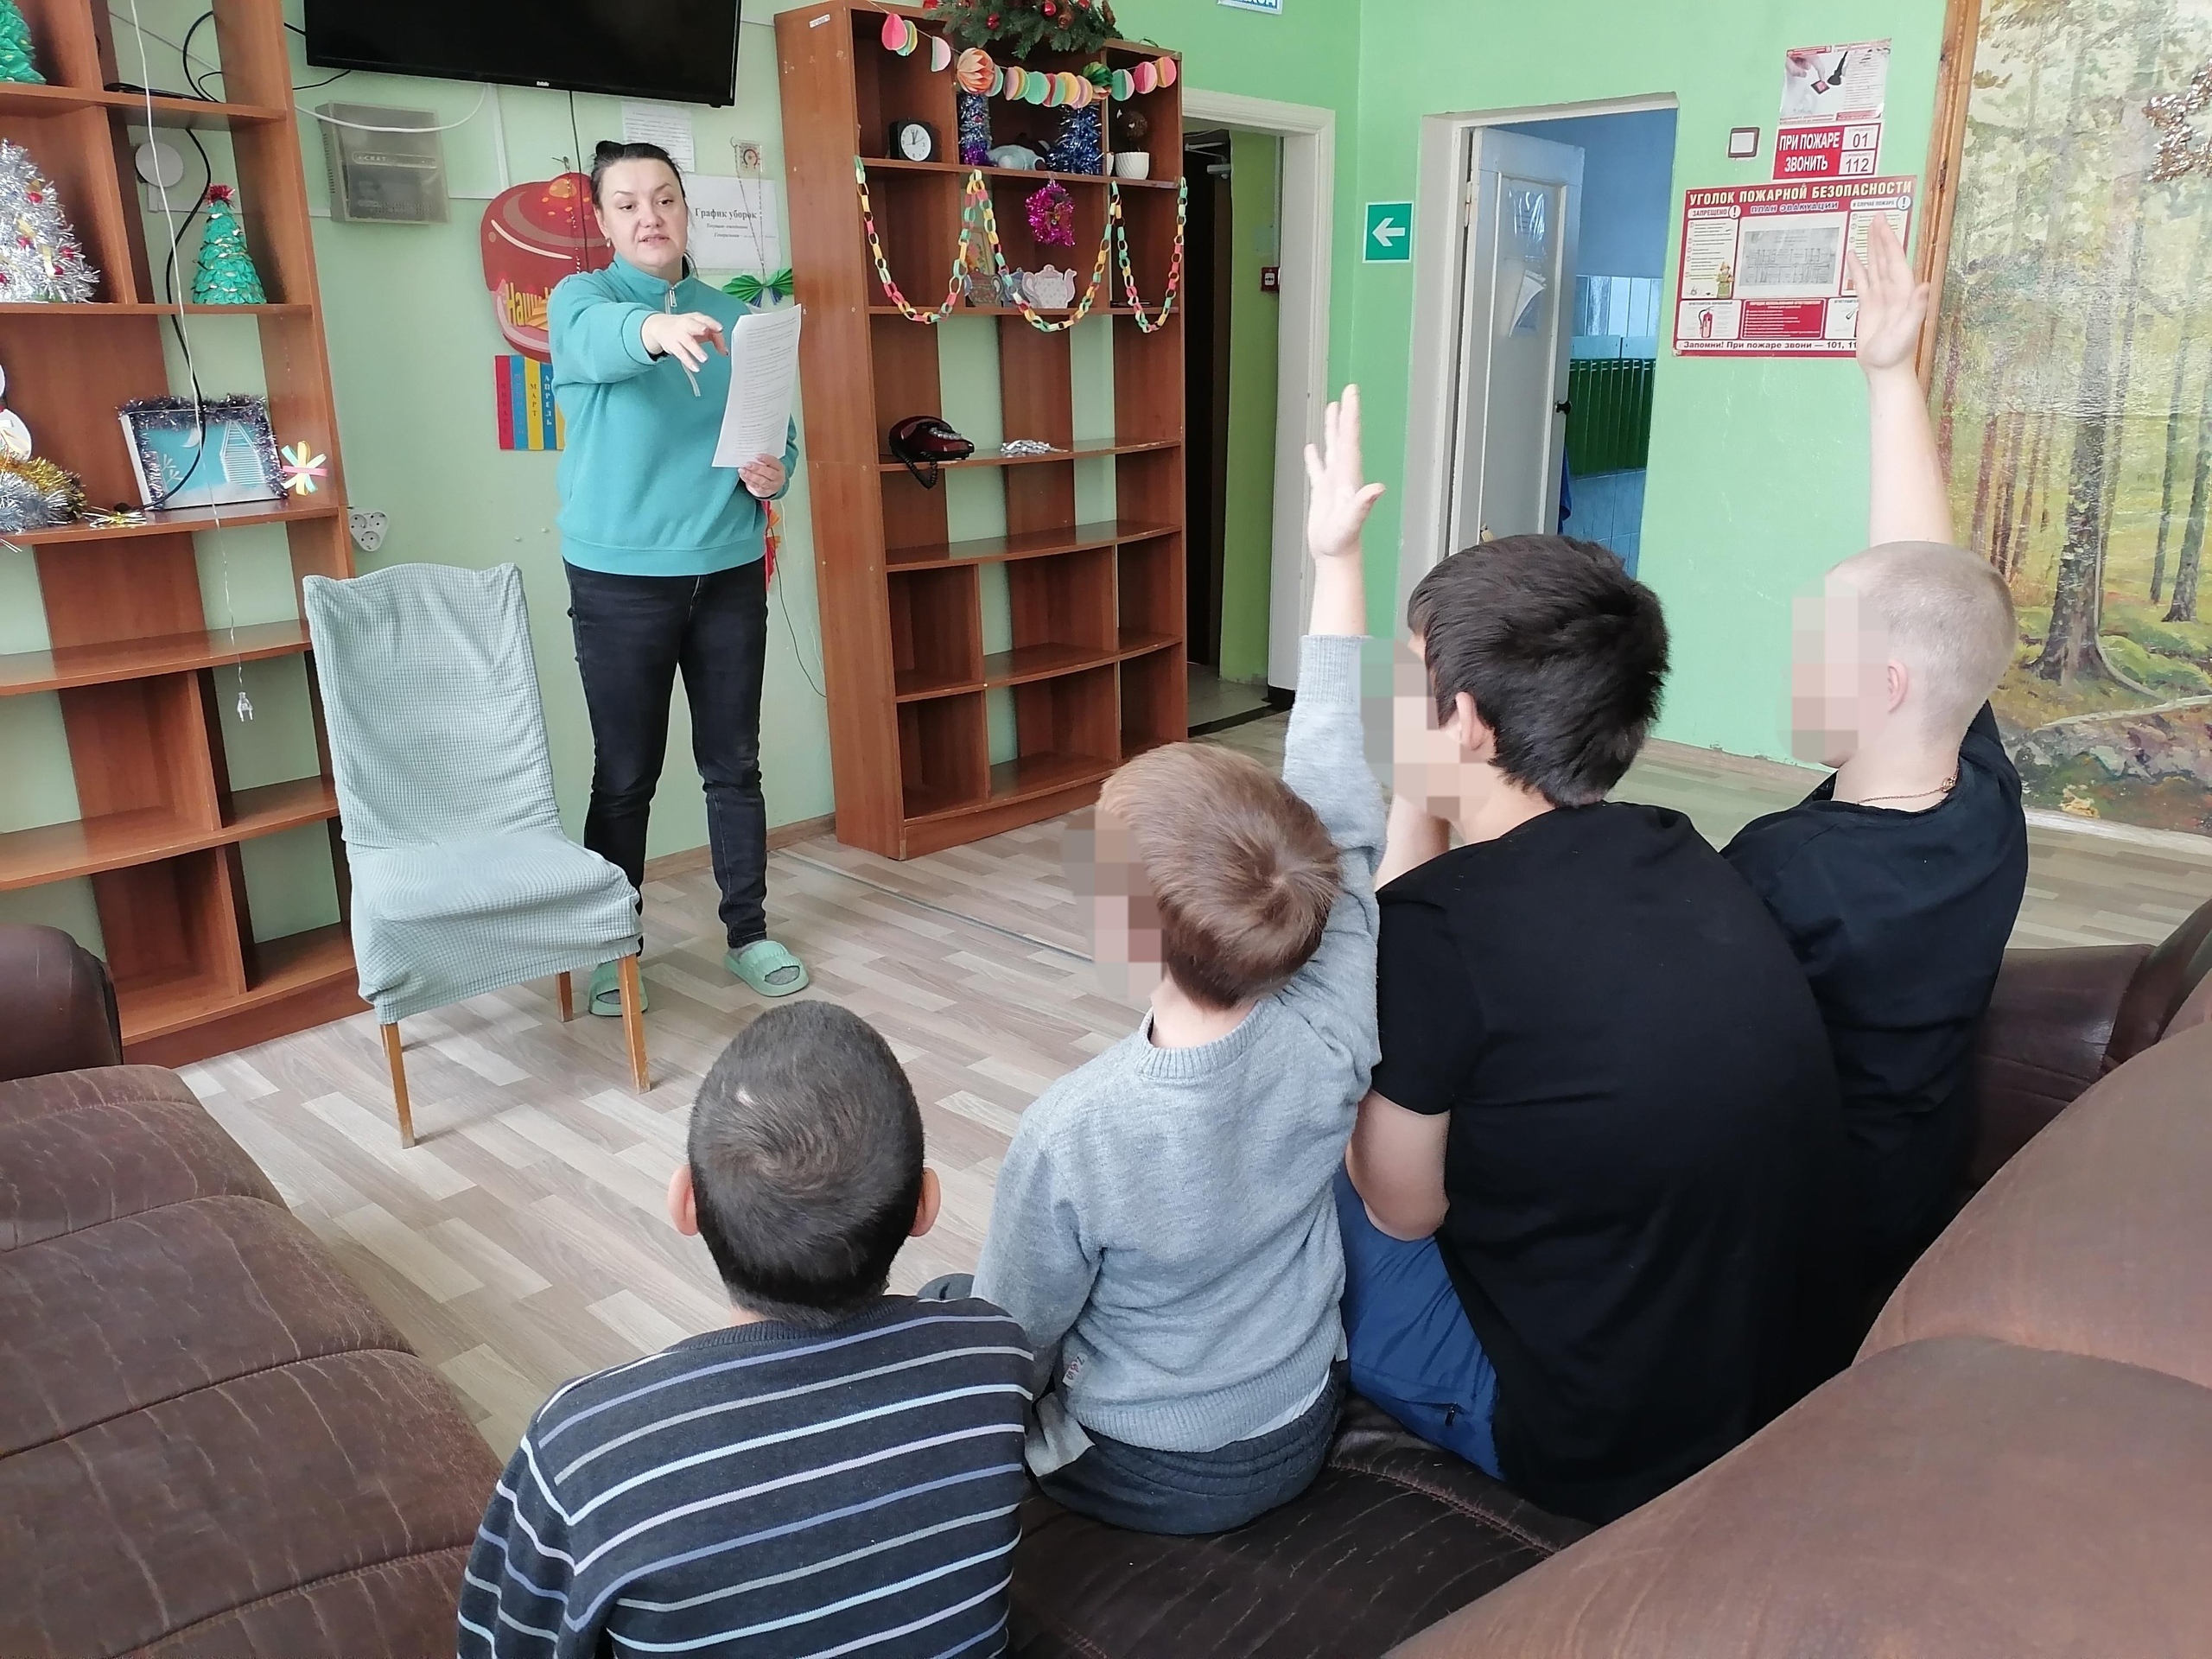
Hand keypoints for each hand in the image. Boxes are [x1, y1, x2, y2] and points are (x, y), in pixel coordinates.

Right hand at [640, 311, 726, 369]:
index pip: (705, 319)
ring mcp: (679, 335)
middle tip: (706, 332)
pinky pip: (681, 354)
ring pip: (687, 342)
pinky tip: (695, 367)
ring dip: (696, 350)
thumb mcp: (701, 328)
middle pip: (693, 325)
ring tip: (704, 359)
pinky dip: (688, 361)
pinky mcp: (673, 346)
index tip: (720, 329)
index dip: (712, 323)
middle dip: (699, 328)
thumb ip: (715, 337)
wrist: (661, 327)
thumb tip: (724, 350)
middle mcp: (686, 324)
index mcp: (696, 318)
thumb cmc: (686, 328)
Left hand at [739, 454, 785, 497]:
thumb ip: (763, 460)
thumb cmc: (769, 471)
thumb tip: (751, 456)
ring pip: (762, 481)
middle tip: (747, 464)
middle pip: (769, 473)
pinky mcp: (764, 492)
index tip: (756, 456)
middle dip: (757, 468)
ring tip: (742, 470)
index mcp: (780, 468)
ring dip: (751, 475)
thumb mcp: (769, 464)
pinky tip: (743, 475)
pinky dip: (748, 480)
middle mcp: (778, 478)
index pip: (774, 462)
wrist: (772, 485)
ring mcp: (772, 486)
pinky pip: (755, 486)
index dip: (766, 459)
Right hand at [1304, 384, 1385, 563]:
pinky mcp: (1323, 494)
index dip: (1350, 415)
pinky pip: (1318, 470)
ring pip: (1332, 449)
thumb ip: (1364, 503)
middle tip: (1348, 391)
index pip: (1350, 438)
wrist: (1336, 556)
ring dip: (1332, 429)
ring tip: (1331, 409)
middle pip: (1344, 437)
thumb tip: (1377, 488)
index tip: (1351, 394)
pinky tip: (1311, 449)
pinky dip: (1314, 458)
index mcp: (1349, 476)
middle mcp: (1343, 476)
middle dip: (1345, 414)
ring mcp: (1333, 484)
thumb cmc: (1343, 541)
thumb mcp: (1352, 520)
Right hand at [1848, 216, 1925, 376]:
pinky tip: (1852, 257)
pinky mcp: (1868, 306)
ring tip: (1865, 229)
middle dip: (1881, 237)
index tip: (1883, 223)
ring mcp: (1880, 297)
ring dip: (1871, 248)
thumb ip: (1916, 308)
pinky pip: (1862, 282)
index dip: (1889, 241)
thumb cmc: (1896, 352)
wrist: (1884, 369)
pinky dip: (1857, 268)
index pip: (1895, 260)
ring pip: (1875, 266)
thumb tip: (1925, 285)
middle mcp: (1893, 290)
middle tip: (1875, 216)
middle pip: (1886, 257)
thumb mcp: (1907, 330)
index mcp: (1903, 292)